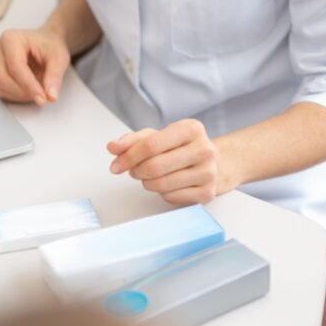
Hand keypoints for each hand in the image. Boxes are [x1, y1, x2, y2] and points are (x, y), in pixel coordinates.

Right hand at [0, 27, 70, 104]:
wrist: (44, 44)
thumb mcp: (59, 59)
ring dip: (20, 95)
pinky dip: (15, 96)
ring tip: (37, 91)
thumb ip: (54, 77)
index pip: (15, 67)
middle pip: (4, 78)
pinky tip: (28, 91)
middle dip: (24, 92)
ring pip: (0, 86)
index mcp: (11, 38)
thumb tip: (51, 96)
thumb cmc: (49, 47)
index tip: (43, 97)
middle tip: (42, 97)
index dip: (29, 86)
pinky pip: (0, 90)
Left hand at [107, 119, 223, 204]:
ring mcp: (208, 172)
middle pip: (154, 167)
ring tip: (151, 177)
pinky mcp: (207, 192)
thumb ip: (132, 141)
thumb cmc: (180, 148)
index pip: (150, 145)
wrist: (212, 164)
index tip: (116, 166)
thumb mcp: (158, 137)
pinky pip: (171, 197)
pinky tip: (167, 185)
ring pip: (161, 184)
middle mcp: (204, 149)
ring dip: (147, 183)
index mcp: (191, 129)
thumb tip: (112, 147)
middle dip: (137, 172)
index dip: (128, 157)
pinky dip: (162, 193)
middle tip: (135, 172)